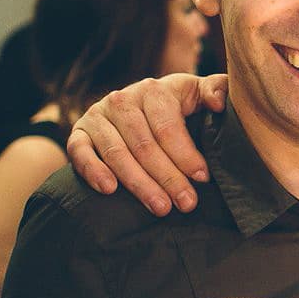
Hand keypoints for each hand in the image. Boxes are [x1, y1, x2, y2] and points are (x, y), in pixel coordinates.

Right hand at [66, 73, 227, 211]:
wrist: (135, 108)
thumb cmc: (175, 107)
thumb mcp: (196, 94)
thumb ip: (216, 89)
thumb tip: (219, 103)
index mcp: (154, 90)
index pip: (167, 126)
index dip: (185, 153)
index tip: (201, 178)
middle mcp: (123, 99)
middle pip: (144, 144)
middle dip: (168, 177)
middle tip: (186, 204)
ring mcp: (98, 115)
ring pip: (117, 153)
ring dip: (138, 183)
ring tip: (160, 208)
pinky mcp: (79, 132)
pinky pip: (79, 151)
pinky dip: (92, 170)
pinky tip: (109, 190)